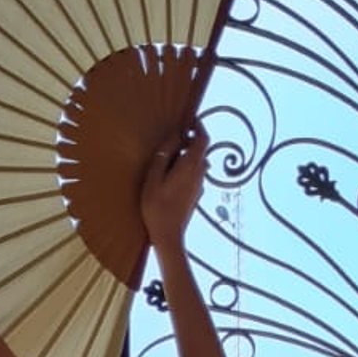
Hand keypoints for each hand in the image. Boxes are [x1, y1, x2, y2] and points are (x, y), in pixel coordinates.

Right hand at [139, 122, 208, 249]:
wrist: (168, 237)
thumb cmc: (157, 207)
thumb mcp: (153, 178)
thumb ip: (164, 155)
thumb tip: (175, 137)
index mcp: (191, 166)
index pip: (204, 139)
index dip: (199, 126)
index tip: (189, 120)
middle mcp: (199, 174)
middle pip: (201, 150)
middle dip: (190, 140)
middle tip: (173, 139)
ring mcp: (199, 186)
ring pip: (198, 163)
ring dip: (188, 155)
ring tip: (170, 157)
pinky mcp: (196, 195)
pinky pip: (194, 175)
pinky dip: (186, 168)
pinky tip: (171, 175)